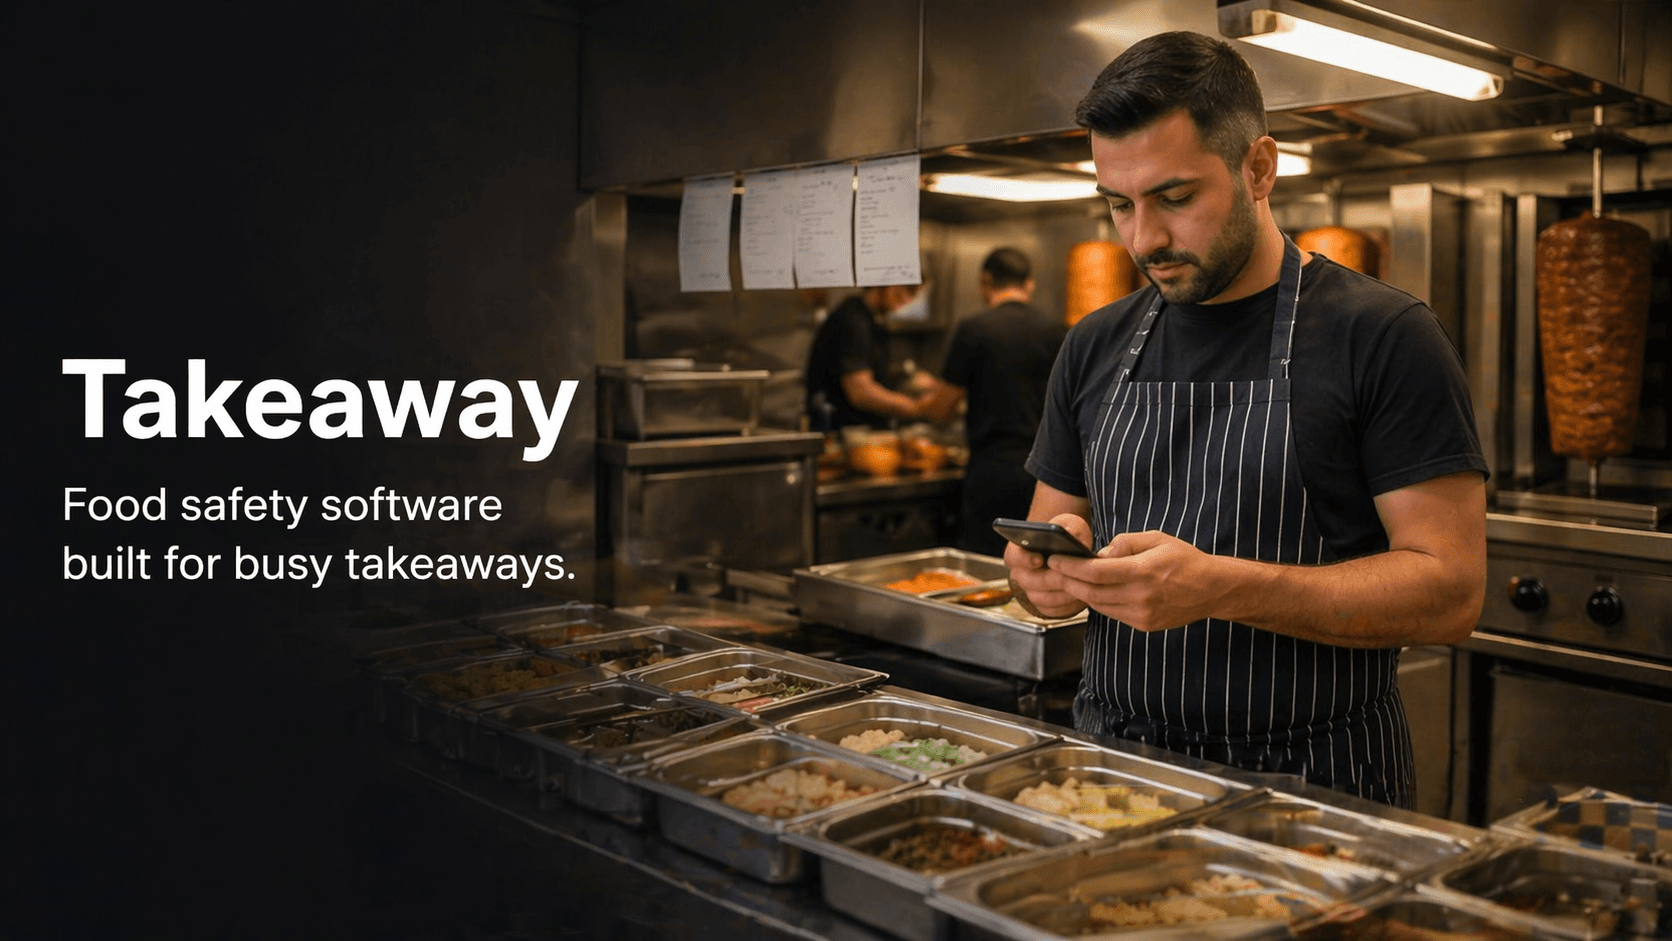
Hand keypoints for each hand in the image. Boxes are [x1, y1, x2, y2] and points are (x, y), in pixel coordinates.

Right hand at [1002, 514, 1092, 618]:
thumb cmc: (1063, 536)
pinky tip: (1081, 596)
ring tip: (1081, 586)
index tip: (1038, 559)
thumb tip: (1073, 536)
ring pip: (1043, 598)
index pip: (1014, 557)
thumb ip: (1070, 527)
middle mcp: (1020, 574)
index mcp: (1017, 552)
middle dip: (1052, 579)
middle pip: (1031, 581)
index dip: (1025, 559)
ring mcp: (1031, 592)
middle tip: (1069, 576)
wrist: (1065, 551)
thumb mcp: (1068, 524)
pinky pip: (1053, 611)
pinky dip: (1067, 606)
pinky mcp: (1044, 606)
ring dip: (1062, 594)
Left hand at [1048, 530, 1217, 631]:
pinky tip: (1093, 591)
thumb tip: (1099, 554)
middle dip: (1068, 581)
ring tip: (1070, 579)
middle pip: (1091, 592)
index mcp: (1144, 571)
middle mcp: (1142, 596)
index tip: (1055, 560)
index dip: (1070, 567)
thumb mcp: (1156, 539)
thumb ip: (1125, 543)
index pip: (1096, 572)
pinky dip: (1099, 602)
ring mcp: (1142, 614)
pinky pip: (1112, 613)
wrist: (1211, 589)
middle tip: (1056, 570)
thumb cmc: (1183, 559)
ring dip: (1081, 593)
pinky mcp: (1144, 625)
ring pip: (1099, 605)